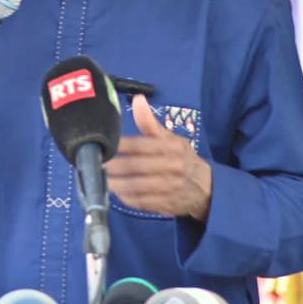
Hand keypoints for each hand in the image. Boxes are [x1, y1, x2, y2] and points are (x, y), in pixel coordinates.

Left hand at [105, 95, 212, 221]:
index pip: (142, 144)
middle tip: (96, 164)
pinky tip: (116, 193)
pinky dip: (127, 198)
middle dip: (115, 166)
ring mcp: (169, 187)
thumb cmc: (182, 159)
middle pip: (137, 166)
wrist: (206, 188)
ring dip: (117, 184)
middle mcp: (172, 166)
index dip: (121, 145)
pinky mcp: (165, 204)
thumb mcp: (171, 138)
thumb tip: (138, 99)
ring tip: (101, 179)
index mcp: (172, 147)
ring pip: (137, 186)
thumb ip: (149, 123)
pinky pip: (141, 202)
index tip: (105, 144)